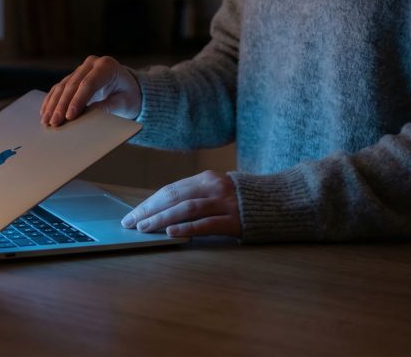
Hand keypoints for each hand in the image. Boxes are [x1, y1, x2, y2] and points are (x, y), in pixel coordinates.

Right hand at [40, 55, 140, 126]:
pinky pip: (59, 88)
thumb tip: (88, 114)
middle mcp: (91, 64)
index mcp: (107, 66)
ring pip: (62, 86)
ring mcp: (81, 69)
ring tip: (46, 121)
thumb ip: (108, 107)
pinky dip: (51, 100)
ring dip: (53, 105)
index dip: (77, 100)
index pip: (88, 83)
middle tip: (55, 122)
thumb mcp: (124, 103)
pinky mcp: (73, 77)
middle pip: (72, 85)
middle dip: (62, 105)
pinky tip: (45, 112)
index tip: (69, 116)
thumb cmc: (129, 96)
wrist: (129, 89)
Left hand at [121, 170, 241, 237]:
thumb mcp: (217, 191)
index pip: (170, 190)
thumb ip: (194, 196)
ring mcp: (224, 203)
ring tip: (145, 227)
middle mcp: (213, 188)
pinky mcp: (233, 220)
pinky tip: (171, 232)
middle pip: (174, 196)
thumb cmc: (241, 199)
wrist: (278, 202)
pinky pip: (206, 224)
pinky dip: (186, 227)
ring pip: (186, 208)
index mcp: (206, 178)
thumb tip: (162, 210)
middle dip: (149, 210)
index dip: (150, 202)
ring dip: (162, 218)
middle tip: (131, 222)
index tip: (133, 214)